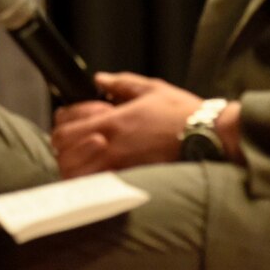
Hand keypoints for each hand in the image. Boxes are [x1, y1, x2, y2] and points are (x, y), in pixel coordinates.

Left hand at [50, 73, 199, 176]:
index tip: (70, 124)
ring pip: (75, 176)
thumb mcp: (151, 89)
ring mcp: (118, 167)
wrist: (209, 138)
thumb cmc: (183, 114)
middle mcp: (110, 146)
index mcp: (111, 121)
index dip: (61, 126)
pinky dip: (91, 184)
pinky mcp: (130, 183)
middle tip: (75, 144)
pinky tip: (101, 174)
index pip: (64, 129)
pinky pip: (98, 190)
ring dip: (75, 168)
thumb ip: (120, 84)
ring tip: (86, 161)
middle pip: (63, 155)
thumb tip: (100, 80)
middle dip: (64, 149)